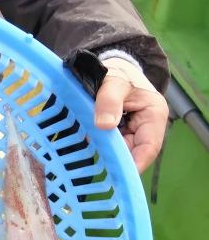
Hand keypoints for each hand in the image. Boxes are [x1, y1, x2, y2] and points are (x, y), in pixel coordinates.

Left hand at [94, 58, 168, 172]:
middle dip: (116, 158)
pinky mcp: (120, 132)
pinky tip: (85, 145)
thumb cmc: (118, 71)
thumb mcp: (114, 81)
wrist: (112, 65)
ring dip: (105, 152)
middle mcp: (147, 127)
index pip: (149, 146)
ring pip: (120, 150)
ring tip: (88, 153)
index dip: (136, 163)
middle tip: (95, 164)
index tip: (121, 174)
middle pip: (133, 152)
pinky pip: (110, 144)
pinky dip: (99, 145)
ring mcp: (133, 131)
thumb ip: (109, 100)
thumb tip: (104, 125)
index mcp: (154, 115)